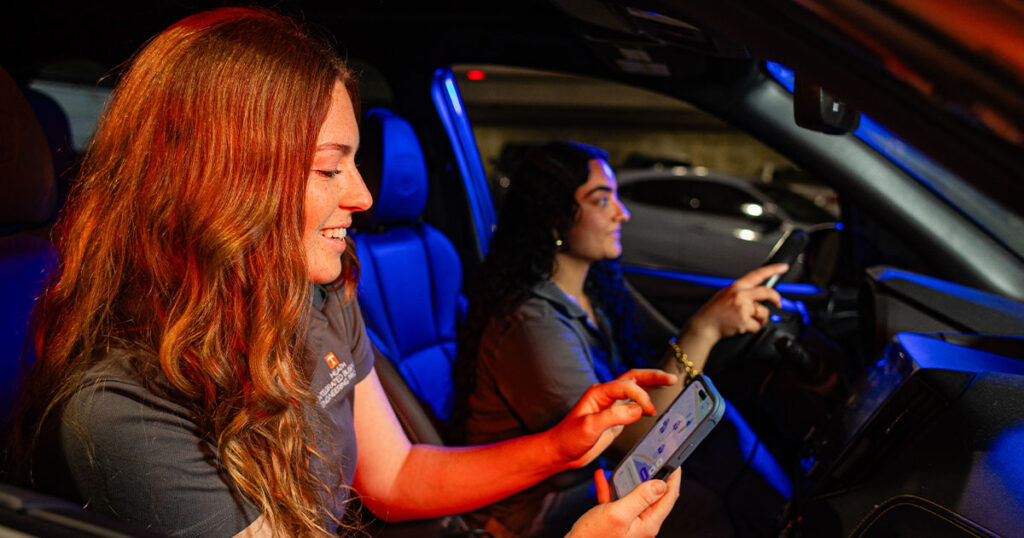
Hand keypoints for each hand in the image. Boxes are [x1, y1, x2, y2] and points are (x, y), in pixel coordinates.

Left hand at [548, 370, 676, 467]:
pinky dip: (645, 400)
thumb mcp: (589, 427)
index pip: (626, 386)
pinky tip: (654, 406)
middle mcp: (605, 396)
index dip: (641, 396)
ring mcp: (610, 405)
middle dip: (653, 376)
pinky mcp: (614, 417)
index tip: (650, 411)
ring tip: (669, 382)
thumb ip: (613, 417)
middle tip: (671, 378)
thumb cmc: (569, 439)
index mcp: (599, 393)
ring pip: (634, 388)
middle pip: (633, 378)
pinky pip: (633, 404)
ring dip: (651, 384)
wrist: (561, 452)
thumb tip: (637, 410)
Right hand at [565, 467, 681, 537]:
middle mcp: (641, 523)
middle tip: (652, 459)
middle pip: (654, 495)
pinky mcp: (616, 521)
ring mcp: (629, 522)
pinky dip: (611, 487)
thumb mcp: (618, 513)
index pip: (668, 497)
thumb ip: (640, 497)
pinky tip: (603, 477)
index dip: (673, 477)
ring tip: (626, 465)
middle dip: (653, 475)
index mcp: (647, 523)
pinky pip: (618, 500)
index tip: (674, 461)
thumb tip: (661, 485)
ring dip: (629, 479)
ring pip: (635, 495)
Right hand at [688, 263, 786, 342]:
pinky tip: (742, 326)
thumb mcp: (726, 294)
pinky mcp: (743, 321)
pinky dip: (753, 328)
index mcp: (736, 286)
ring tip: (747, 320)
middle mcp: (740, 295)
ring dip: (760, 319)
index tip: (783, 267)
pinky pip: (757, 326)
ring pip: (764, 313)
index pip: (757, 274)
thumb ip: (741, 292)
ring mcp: (742, 308)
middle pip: (767, 292)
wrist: (704, 325)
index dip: (772, 269)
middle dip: (776, 298)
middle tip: (778, 303)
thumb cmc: (714, 311)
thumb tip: (758, 295)